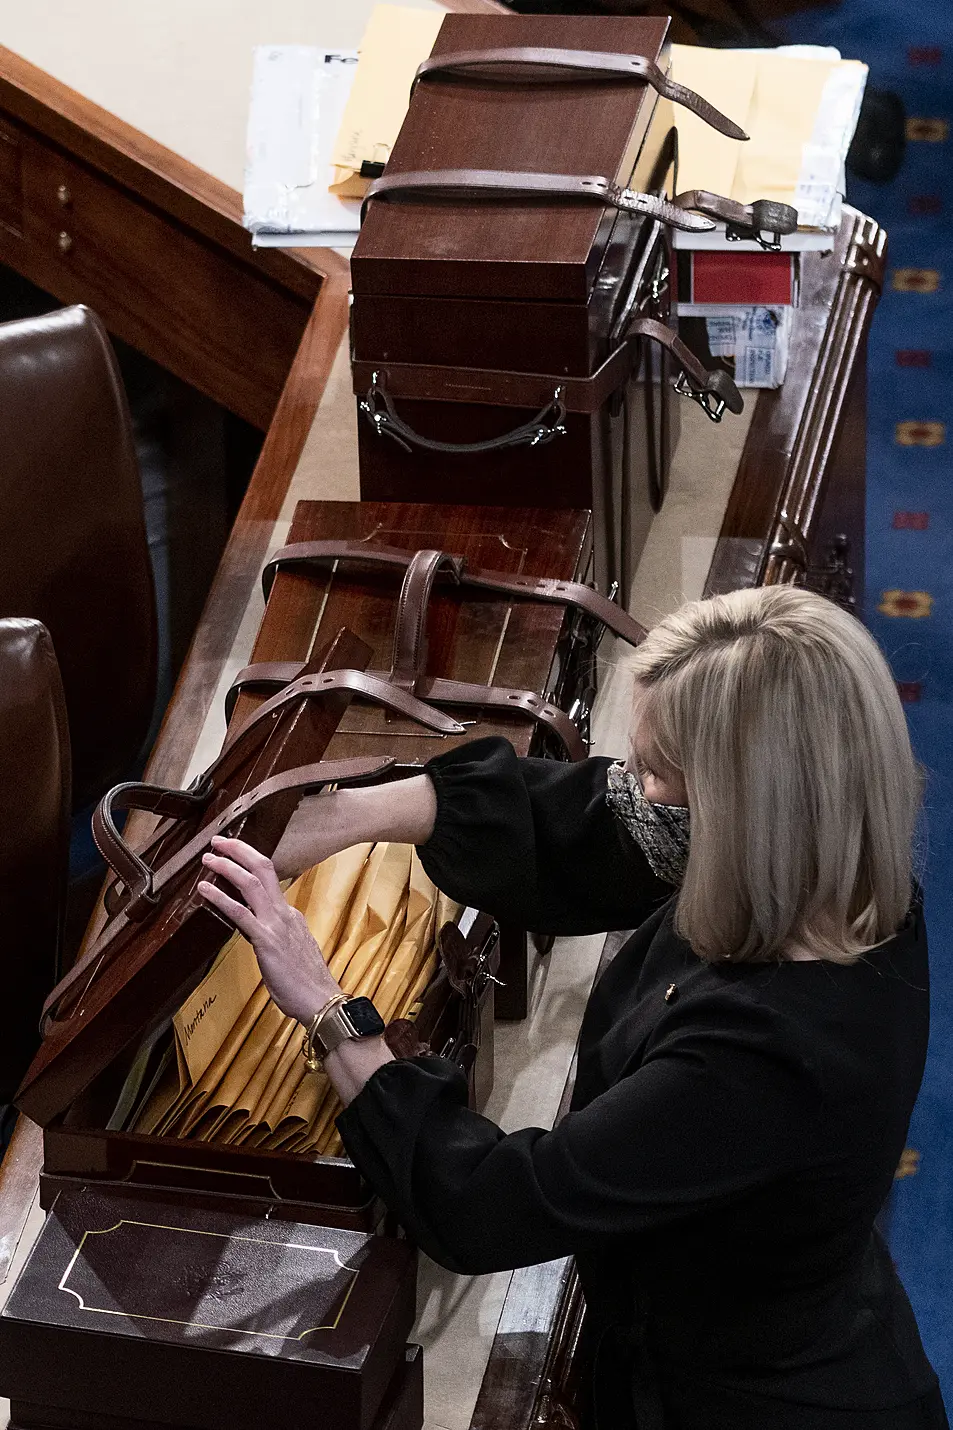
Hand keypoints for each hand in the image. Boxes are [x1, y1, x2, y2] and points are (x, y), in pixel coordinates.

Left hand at [197, 836, 339, 1024]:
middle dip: (240, 850)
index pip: (270, 880)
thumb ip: (279, 938)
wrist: (321, 1000)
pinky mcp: (266, 940)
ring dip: (228, 866)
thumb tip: (264, 935)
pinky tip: (204, 888)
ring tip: (208, 857)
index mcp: (291, 916)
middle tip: (219, 840)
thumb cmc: (306, 984)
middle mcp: (285, 913)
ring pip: (252, 882)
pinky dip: (220, 896)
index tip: (234, 854)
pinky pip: (240, 913)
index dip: (250, 863)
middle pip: (264, 868)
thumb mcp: (293, 952)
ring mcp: (276, 924)